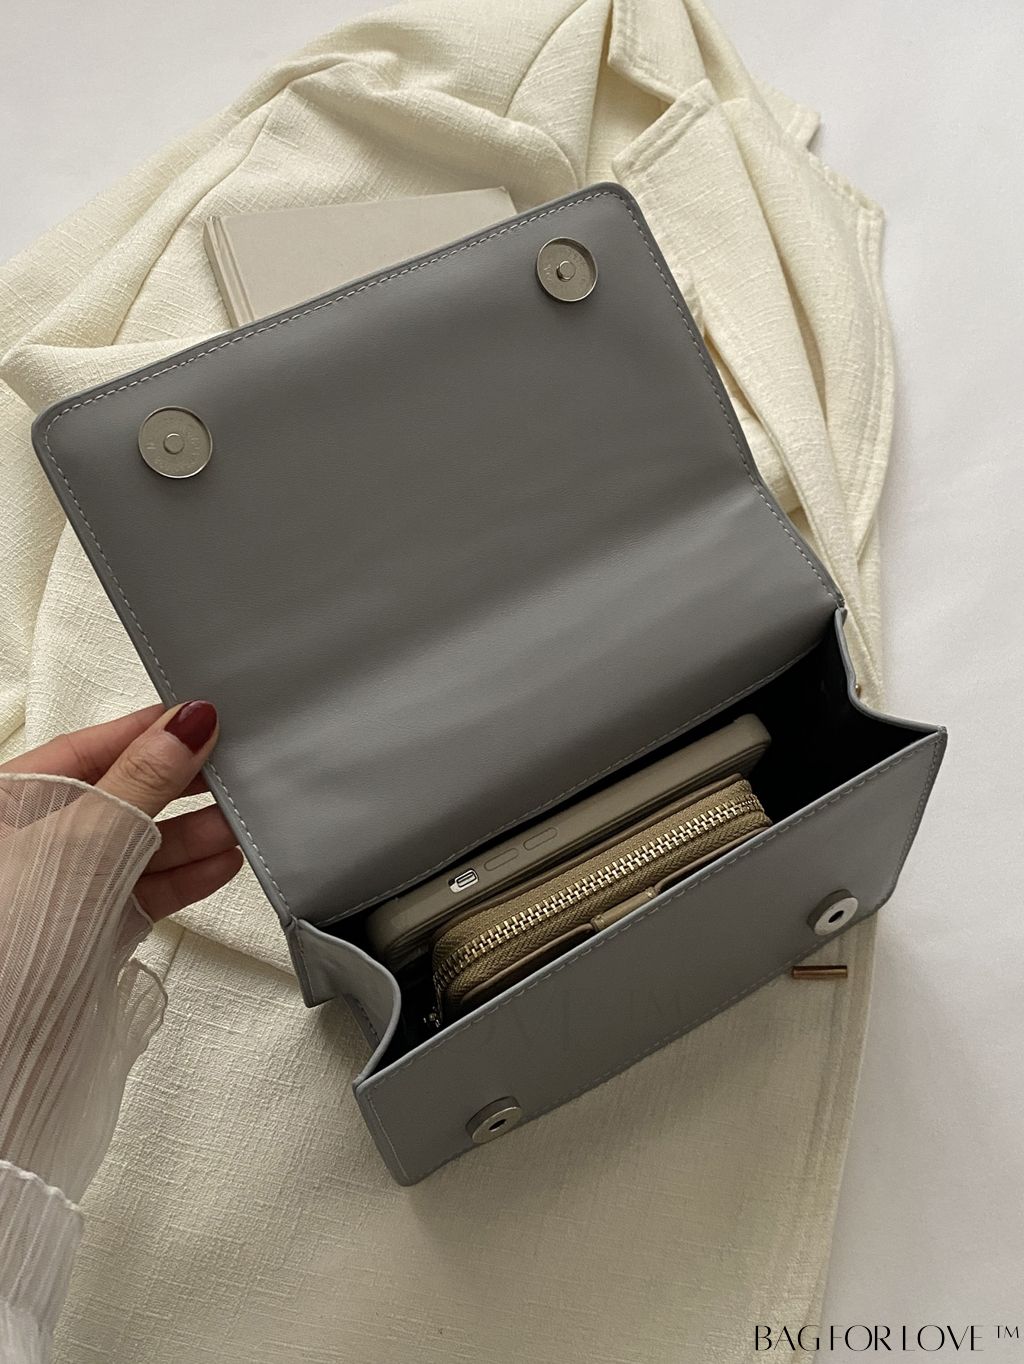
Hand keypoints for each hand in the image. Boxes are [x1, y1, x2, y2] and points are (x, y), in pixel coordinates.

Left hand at [1, 702, 243, 918]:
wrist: (3, 1037)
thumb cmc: (10, 934)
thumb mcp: (85, 837)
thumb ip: (143, 779)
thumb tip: (189, 725)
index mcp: (10, 798)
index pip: (92, 747)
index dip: (151, 732)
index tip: (206, 718)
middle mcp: (35, 838)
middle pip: (123, 795)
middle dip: (182, 785)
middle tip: (238, 768)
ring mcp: (67, 885)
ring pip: (141, 845)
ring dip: (195, 833)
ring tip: (242, 818)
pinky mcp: (92, 926)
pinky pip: (146, 890)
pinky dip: (187, 877)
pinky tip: (223, 861)